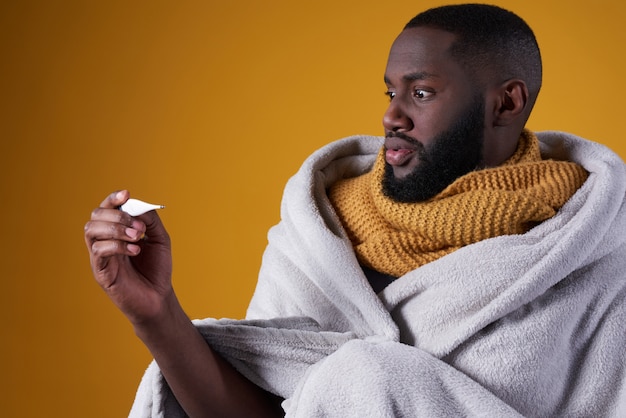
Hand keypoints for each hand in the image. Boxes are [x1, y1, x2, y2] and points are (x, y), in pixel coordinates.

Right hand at [84, 190, 172, 324]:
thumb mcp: (160, 238)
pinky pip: (98, 250)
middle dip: (117, 215)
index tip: (126, 194)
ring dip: (116, 229)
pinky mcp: (100, 272)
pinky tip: (135, 251)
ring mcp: (100, 256)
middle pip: (95, 215)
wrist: (158, 297)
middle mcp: (105, 241)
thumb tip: (137, 205)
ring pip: (91, 230)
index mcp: (117, 231)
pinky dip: (117, 245)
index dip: (113, 198)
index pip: (106, 208)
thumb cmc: (157, 268)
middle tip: (139, 227)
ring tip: (137, 238)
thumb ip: (150, 220)